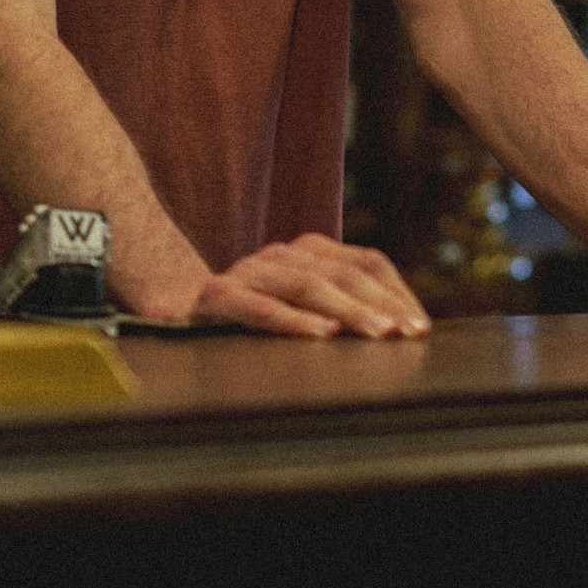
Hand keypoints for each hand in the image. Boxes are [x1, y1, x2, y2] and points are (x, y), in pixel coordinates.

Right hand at [184, 233, 434, 338]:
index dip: (397, 291)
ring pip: (307, 286)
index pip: (366, 262)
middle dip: (381, 303)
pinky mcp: (215, 296)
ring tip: (378, 333)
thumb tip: (401, 332)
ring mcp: (249, 272)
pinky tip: (320, 335)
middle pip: (342, 273)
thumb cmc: (246, 312)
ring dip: (348, 311)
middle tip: (408, 332)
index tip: (421, 325)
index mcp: (308, 252)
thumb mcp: (298, 307)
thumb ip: (338, 310)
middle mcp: (282, 255)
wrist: (167, 303)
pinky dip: (292, 320)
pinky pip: (258, 307)